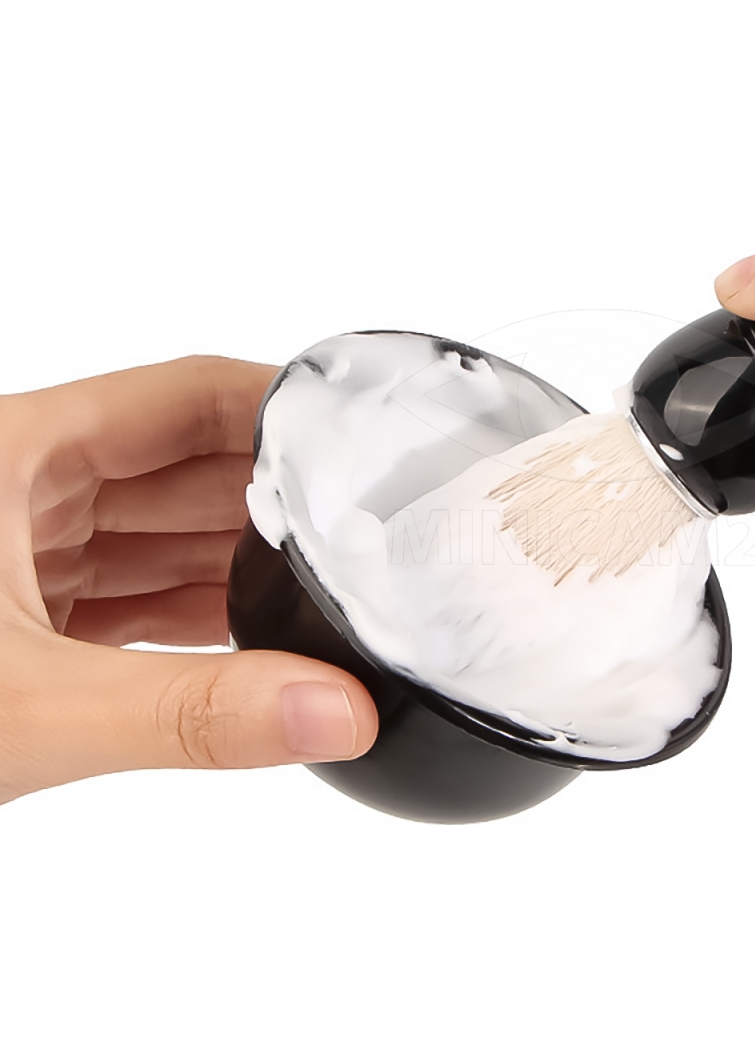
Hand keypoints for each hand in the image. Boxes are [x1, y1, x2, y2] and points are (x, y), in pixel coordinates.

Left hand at [0, 357, 377, 803]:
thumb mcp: (19, 705)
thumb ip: (188, 715)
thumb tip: (330, 712)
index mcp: (11, 452)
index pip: (182, 396)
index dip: (277, 406)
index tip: (360, 430)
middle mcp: (15, 487)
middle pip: (182, 465)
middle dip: (272, 500)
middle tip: (363, 530)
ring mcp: (11, 551)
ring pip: (156, 536)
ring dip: (235, 566)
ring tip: (323, 589)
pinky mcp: (9, 617)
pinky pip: (124, 597)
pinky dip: (188, 619)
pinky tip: (248, 640)